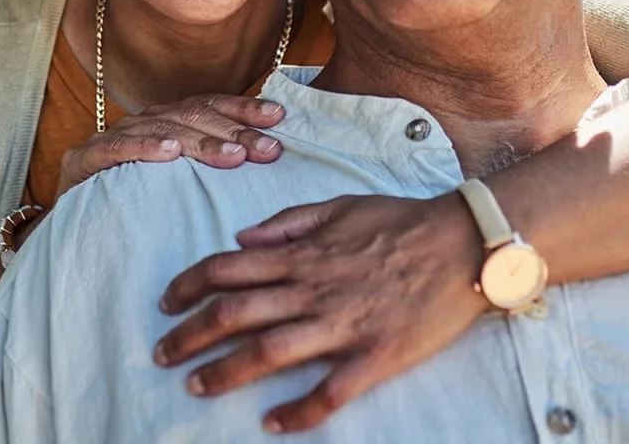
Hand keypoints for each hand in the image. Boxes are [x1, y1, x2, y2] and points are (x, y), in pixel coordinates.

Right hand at [55, 93, 285, 197]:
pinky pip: (115, 150)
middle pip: (192, 116)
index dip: (242, 109)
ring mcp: (110, 139)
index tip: (279, 117)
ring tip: (233, 156)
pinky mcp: (81, 161)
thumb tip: (268, 153)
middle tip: (268, 149)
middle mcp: (140, 123)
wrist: (77, 234)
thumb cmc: (138, 208)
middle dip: (234, 131)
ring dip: (200, 142)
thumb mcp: (183, 185)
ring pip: (161, 130)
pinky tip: (169, 154)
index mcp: (165, 122)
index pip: (209, 105)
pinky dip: (143, 148)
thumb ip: (214, 166)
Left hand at [154, 192, 488, 433]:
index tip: (166, 303)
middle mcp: (313, 289)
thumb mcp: (339, 206)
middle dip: (189, 335)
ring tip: (196, 386)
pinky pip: (329, 391)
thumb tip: (242, 240)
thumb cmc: (402, 221)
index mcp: (302, 254)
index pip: (227, 268)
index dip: (188, 285)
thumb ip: (288, 224)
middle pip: (234, 313)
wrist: (465, 243)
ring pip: (268, 351)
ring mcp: (343, 324)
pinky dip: (298, 412)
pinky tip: (272, 424)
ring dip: (225, 372)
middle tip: (162, 355)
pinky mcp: (375, 355)